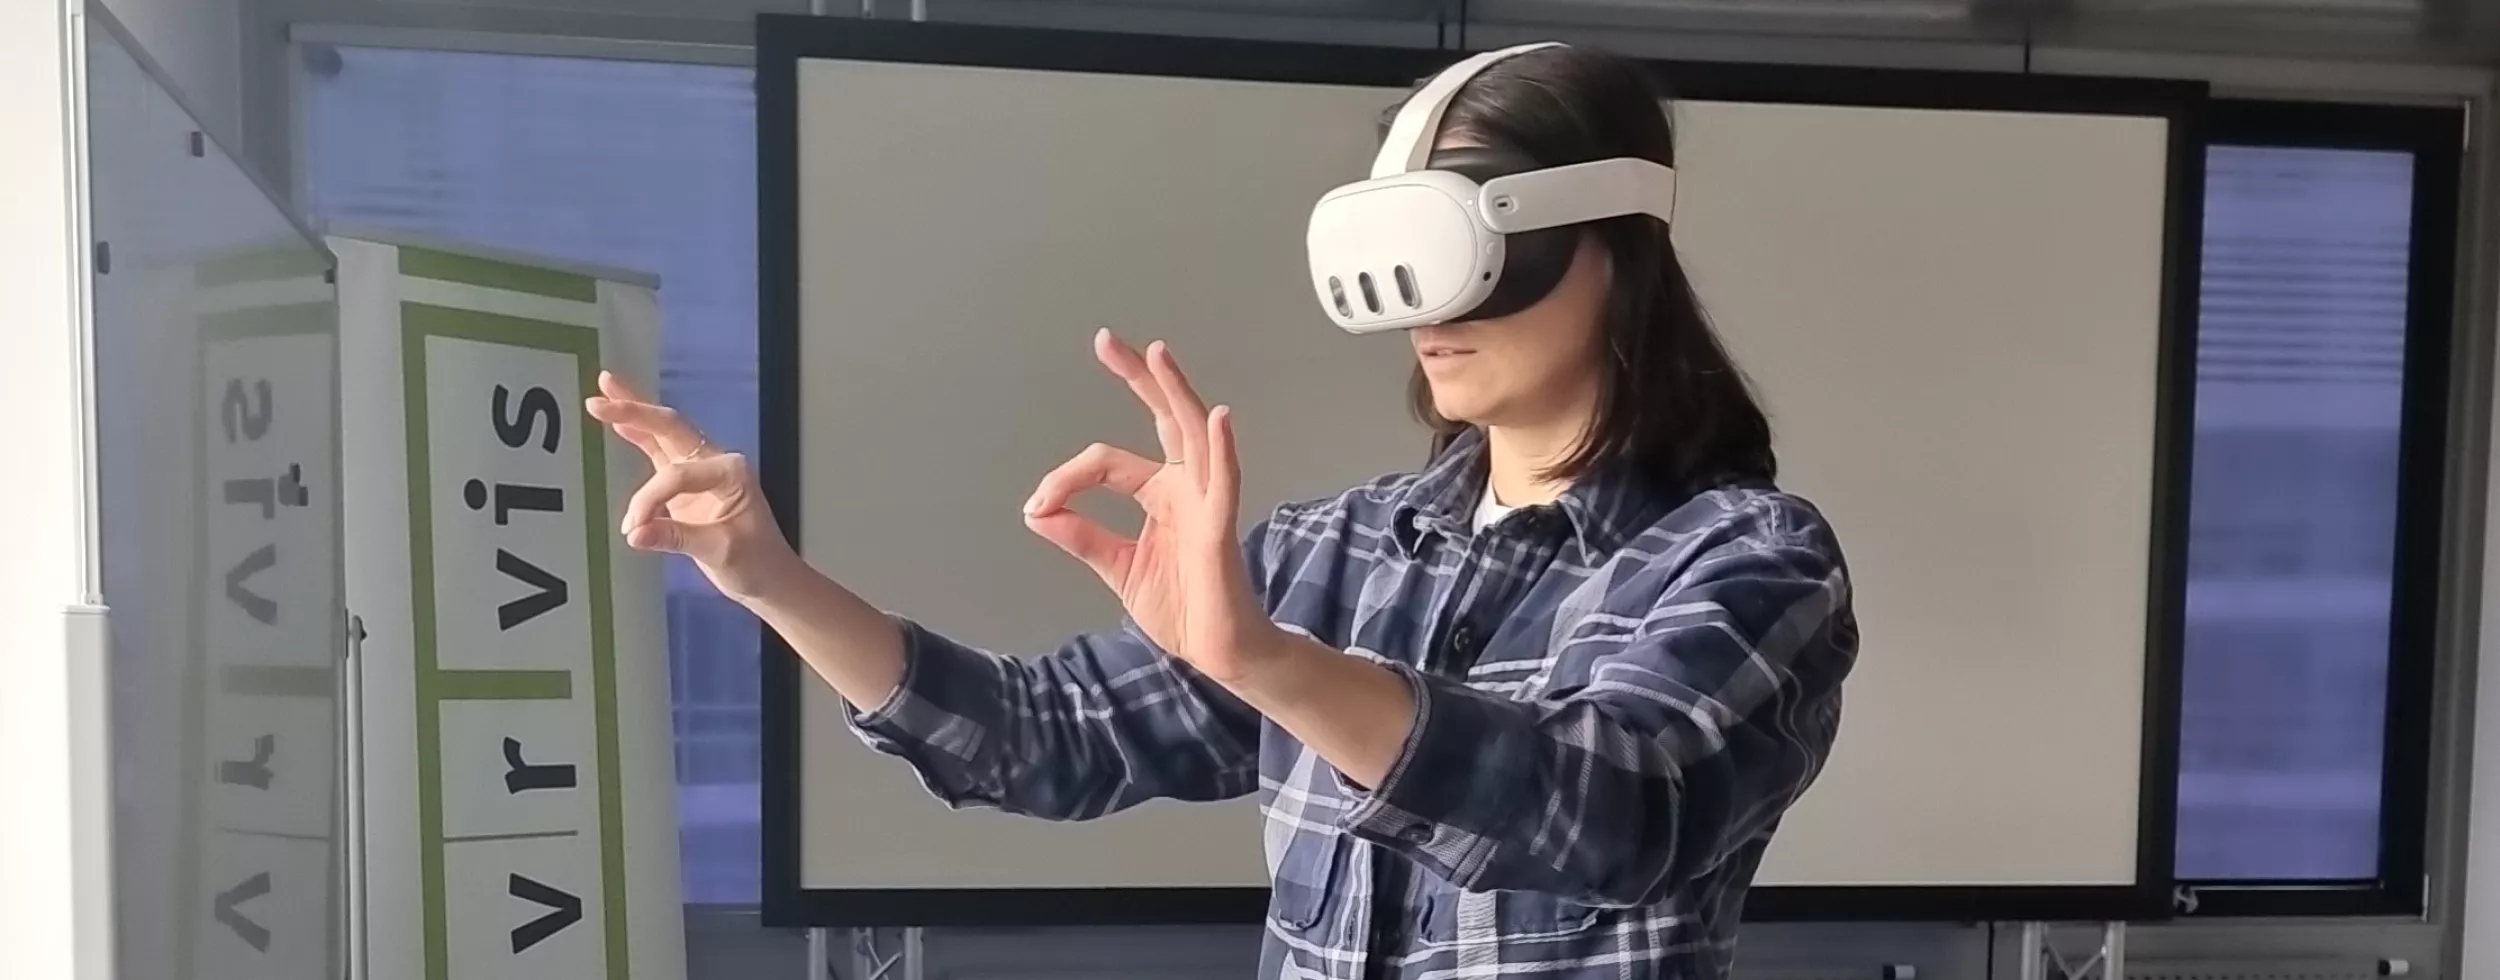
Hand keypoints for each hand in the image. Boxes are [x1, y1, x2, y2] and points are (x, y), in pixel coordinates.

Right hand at [587, 371, 797, 600]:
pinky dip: (639, 436)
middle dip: (635, 410)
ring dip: (634, 412)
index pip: (676, 474)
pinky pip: (660, 452)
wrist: (770, 577)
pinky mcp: (687, 484)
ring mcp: (701, 470)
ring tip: (604, 389)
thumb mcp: (719, 551)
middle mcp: (716, 462)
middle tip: (600, 396)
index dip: (649, 499)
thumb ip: (676, 537)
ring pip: (663, 432)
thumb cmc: (755, 563)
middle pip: (670, 427)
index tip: (634, 528)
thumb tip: (635, 533)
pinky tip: (619, 423)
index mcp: (730, 471)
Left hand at [1023, 330, 1280, 682]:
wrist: (1217, 652)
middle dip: (1139, 378)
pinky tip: (1218, 418)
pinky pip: (1225, 483)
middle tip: (1109, 342)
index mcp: (1162, 493)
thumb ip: (1083, 537)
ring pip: (1193, 436)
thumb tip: (1037, 512)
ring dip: (1176, 393)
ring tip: (1158, 355)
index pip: (1107, 463)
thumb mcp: (1118, 568)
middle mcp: (1186, 487)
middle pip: (1164, 419)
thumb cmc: (1182, 607)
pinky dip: (1223, 449)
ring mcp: (1206, 502)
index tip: (1038, 505)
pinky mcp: (1220, 528)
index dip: (1066, 478)